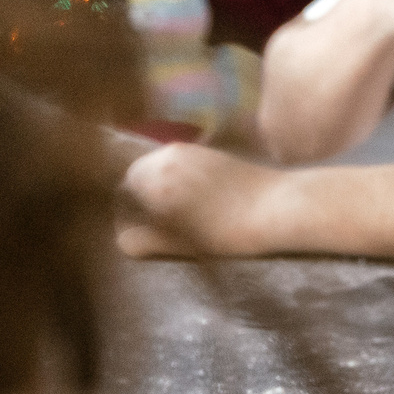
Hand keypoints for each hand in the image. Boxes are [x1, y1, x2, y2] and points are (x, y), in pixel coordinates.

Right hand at [117, 143, 286, 256]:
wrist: (275, 206)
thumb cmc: (226, 233)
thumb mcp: (180, 244)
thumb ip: (145, 240)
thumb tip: (122, 239)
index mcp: (152, 180)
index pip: (119, 190)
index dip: (124, 211)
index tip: (137, 229)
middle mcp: (165, 157)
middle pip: (136, 173)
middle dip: (139, 195)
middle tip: (155, 221)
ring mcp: (188, 149)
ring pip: (158, 165)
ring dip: (158, 184)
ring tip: (177, 211)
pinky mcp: (207, 149)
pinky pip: (178, 161)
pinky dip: (177, 177)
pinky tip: (197, 199)